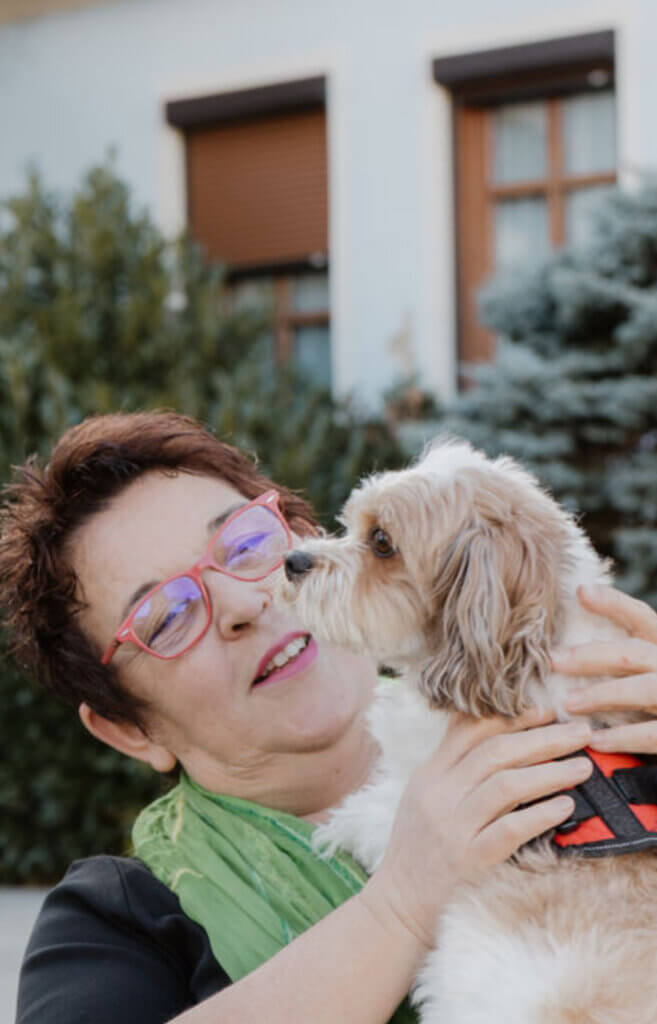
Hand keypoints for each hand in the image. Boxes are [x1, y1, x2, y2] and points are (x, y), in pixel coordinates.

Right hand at [361, 708, 591, 948]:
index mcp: (430, 774)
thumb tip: (497, 734)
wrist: (398, 904)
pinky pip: (510, 830)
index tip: (546, 711)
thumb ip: (452, 765)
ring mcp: (454, 827)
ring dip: (550, 772)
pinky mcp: (470, 860)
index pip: (471, 730)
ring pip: (506, 785)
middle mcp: (440, 794)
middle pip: (496, 751)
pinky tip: (565, 806)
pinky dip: (540, 814)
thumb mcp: (423, 796)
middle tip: (580, 732)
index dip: (512, 717)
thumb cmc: (417, 848)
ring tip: (582, 766)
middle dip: (543, 738)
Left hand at [553, 585, 656, 753]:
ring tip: (567, 703)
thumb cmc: (654, 698)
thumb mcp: (646, 667)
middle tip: (552, 660)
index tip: (580, 592)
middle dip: (590, 656)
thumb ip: (621, 656)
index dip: (613, 603)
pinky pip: (652, 734)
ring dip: (601, 695)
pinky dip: (622, 737)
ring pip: (642, 690)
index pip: (641, 617)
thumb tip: (570, 633)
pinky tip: (595, 740)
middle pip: (632, 653)